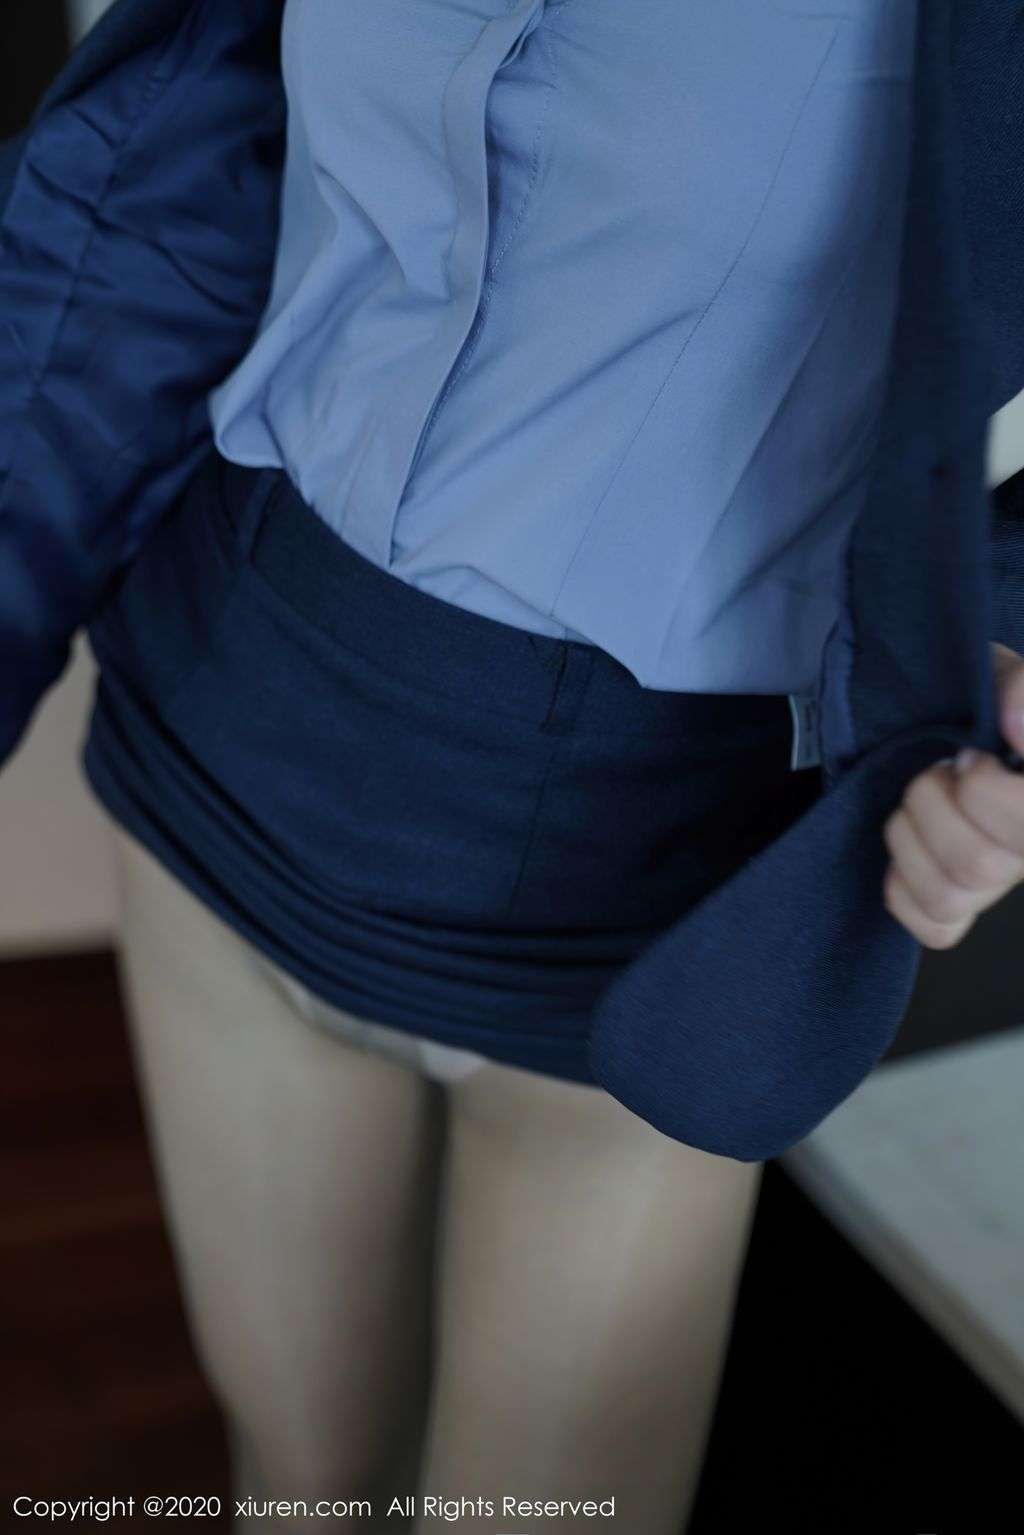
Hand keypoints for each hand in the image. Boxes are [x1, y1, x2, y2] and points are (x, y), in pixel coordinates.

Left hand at [882, 642, 1023, 947]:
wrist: (969, 726)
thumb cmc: (993, 706)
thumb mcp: (1002, 676)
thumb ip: (1019, 688)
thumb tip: (1012, 726)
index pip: (1023, 824)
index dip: (983, 790)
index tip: (970, 755)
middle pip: (979, 865)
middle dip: (934, 802)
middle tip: (938, 770)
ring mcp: (997, 885)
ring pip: (949, 897)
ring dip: (910, 838)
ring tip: (918, 803)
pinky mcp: (960, 905)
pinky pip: (935, 928)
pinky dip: (905, 889)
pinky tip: (909, 851)